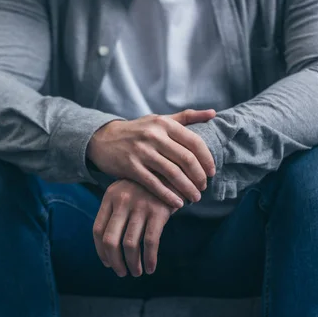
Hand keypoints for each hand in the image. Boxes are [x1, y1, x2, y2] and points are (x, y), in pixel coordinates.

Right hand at [87, 109, 215, 207]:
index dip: (207, 159)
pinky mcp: (130, 167)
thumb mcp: (160, 120)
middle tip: (204, 187)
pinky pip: (154, 184)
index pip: (194, 142)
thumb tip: (213, 113)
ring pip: (172, 173)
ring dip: (187, 188)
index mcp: (164, 123)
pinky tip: (177, 203)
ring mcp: (141, 151)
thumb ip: (186, 117)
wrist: (104, 139)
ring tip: (195, 197)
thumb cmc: (138, 131)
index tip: (212, 172)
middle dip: (199, 177)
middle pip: (186, 159)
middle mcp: (154, 135)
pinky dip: (168, 196)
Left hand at [93, 179, 177, 276]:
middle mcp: (122, 201)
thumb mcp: (126, 191)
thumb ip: (116, 211)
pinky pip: (150, 242)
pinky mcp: (158, 211)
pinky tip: (150, 267)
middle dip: (115, 261)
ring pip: (130, 245)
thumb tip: (109, 246)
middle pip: (110, 240)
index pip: (98, 230)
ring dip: (132, 263)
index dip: (101, 251)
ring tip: (137, 272)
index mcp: (110, 196)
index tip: (107, 263)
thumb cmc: (148, 186)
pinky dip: (149, 259)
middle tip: (122, 273)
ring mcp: (140, 206)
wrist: (173, 169)